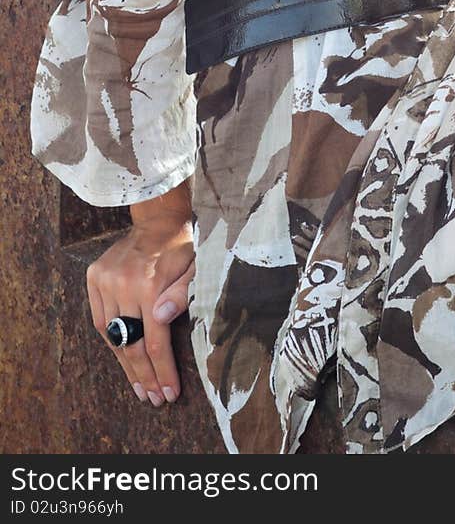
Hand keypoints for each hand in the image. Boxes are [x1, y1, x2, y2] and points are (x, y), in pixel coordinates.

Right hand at [86, 213, 194, 407]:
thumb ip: (182, 295)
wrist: (159, 219)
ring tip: (138, 386)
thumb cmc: (184, 247)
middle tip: (152, 399)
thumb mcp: (197, 268)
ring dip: (126, 364)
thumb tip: (162, 321)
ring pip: (113, 336)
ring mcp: (105, 280)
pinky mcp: (94, 276)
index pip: (155, 342)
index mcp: (151, 285)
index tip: (169, 393)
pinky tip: (123, 357)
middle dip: (144, 376)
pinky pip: (99, 319)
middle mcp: (124, 285)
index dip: (162, 372)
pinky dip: (111, 340)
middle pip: (132, 345)